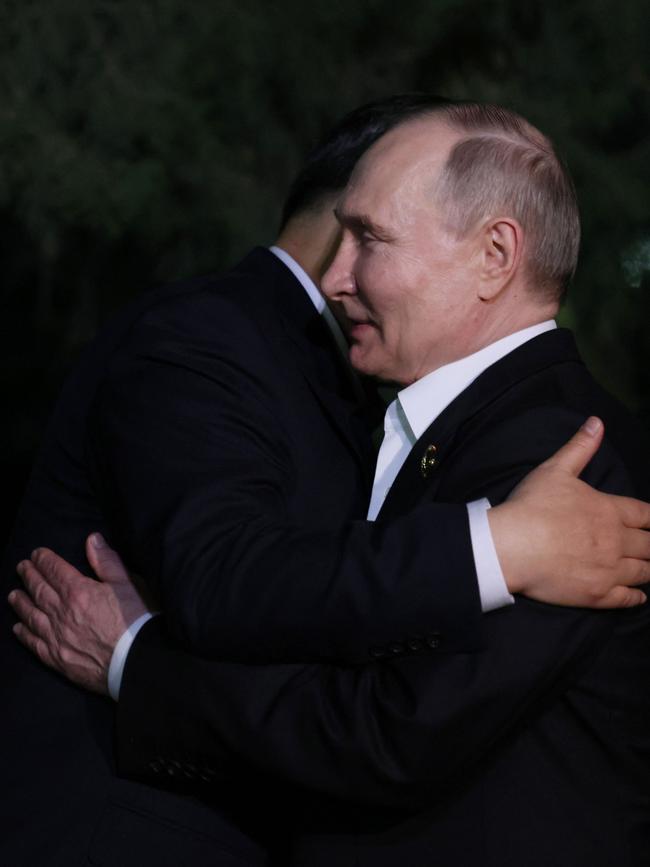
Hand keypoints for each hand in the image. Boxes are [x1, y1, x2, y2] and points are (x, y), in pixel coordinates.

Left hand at [8, 533, 149, 693]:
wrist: (137, 662)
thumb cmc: (138, 620)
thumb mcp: (128, 584)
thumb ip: (107, 561)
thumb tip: (92, 539)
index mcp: (79, 591)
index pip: (55, 570)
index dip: (44, 560)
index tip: (36, 553)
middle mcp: (62, 613)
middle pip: (40, 591)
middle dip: (29, 577)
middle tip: (21, 567)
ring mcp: (57, 637)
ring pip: (32, 616)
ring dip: (21, 603)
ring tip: (13, 594)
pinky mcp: (58, 659)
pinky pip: (34, 643)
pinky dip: (24, 634)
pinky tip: (18, 628)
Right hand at [490, 417, 649, 607]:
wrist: (511, 546)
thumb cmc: (531, 506)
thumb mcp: (555, 470)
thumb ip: (580, 447)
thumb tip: (596, 422)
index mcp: (609, 510)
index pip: (645, 515)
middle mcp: (616, 540)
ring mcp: (609, 569)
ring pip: (644, 571)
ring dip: (649, 568)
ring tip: (648, 567)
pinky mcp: (597, 594)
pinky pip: (628, 598)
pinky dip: (637, 597)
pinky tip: (639, 595)